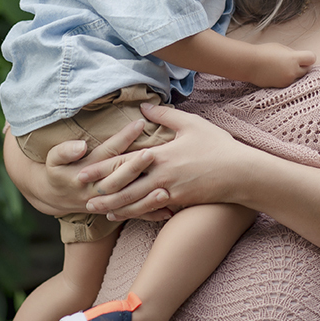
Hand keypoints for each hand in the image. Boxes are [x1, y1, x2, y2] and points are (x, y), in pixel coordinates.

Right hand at [4, 118, 158, 216]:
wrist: (55, 196)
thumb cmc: (57, 169)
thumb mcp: (53, 158)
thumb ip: (65, 150)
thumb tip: (81, 146)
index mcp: (83, 171)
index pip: (107, 153)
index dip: (123, 138)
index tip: (140, 124)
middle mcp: (95, 189)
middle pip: (119, 178)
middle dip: (137, 167)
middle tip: (155, 154)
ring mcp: (104, 202)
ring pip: (127, 201)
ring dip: (146, 197)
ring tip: (165, 191)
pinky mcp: (112, 210)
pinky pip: (132, 213)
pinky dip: (149, 214)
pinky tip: (168, 211)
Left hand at [85, 102, 243, 220]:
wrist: (241, 174)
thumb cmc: (217, 146)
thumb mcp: (192, 124)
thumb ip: (165, 115)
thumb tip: (143, 106)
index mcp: (161, 154)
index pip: (124, 161)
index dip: (101, 167)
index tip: (82, 170)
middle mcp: (161, 175)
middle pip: (123, 185)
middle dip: (100, 190)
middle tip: (78, 193)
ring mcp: (169, 191)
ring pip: (133, 201)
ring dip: (111, 205)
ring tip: (93, 208)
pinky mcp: (177, 202)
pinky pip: (149, 209)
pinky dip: (132, 212)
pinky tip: (119, 215)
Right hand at [247, 42, 315, 87]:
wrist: (249, 64)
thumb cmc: (263, 53)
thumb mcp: (280, 48)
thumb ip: (292, 53)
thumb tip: (299, 58)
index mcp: (293, 58)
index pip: (312, 58)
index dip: (308, 57)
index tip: (304, 57)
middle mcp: (293, 71)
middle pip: (307, 69)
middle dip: (302, 66)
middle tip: (293, 62)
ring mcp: (287, 80)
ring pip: (298, 77)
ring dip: (294, 73)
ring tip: (282, 67)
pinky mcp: (281, 86)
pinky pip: (289, 82)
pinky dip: (286, 78)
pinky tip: (277, 73)